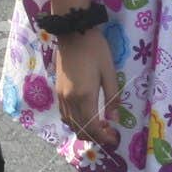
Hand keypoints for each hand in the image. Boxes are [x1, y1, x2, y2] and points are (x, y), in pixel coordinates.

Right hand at [54, 29, 119, 148]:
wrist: (73, 33)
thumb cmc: (95, 50)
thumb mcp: (110, 72)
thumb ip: (113, 97)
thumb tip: (114, 119)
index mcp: (84, 96)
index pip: (92, 127)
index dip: (103, 137)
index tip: (114, 138)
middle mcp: (70, 100)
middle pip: (80, 129)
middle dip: (95, 137)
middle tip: (109, 134)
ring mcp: (61, 96)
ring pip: (70, 124)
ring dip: (84, 130)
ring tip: (99, 127)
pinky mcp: (58, 91)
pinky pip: (64, 114)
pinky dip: (74, 122)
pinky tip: (85, 117)